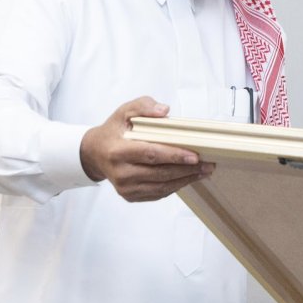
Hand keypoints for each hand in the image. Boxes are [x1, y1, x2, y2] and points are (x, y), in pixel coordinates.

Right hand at [80, 97, 212, 201]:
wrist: (95, 153)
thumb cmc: (113, 131)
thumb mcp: (124, 111)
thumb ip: (144, 106)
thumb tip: (164, 111)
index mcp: (117, 151)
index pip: (151, 154)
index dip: (174, 155)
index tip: (195, 156)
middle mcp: (120, 172)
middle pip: (159, 173)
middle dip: (186, 169)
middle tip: (207, 164)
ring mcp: (125, 187)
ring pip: (161, 186)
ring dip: (185, 180)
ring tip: (203, 172)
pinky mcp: (130, 196)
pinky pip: (157, 193)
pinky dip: (175, 186)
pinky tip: (188, 178)